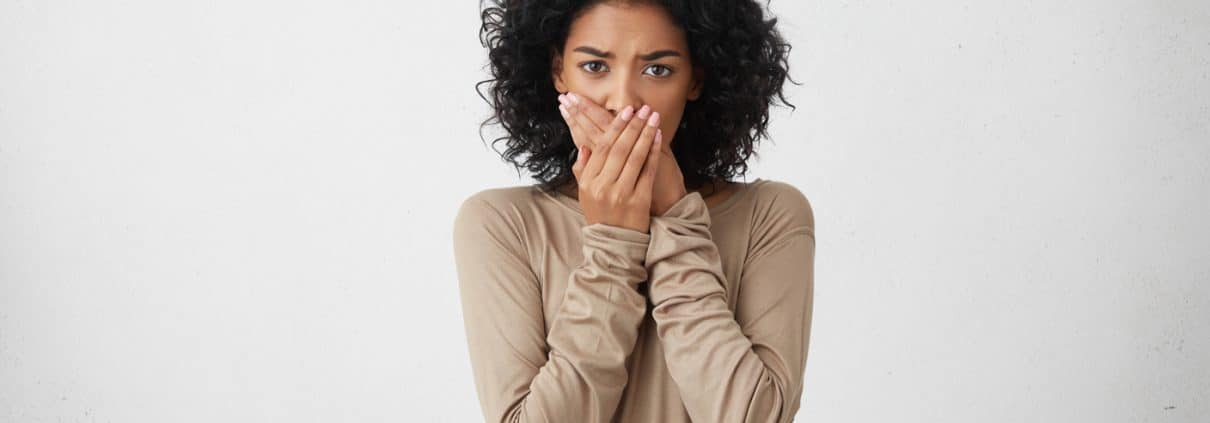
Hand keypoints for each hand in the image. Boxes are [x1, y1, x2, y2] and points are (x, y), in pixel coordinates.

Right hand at [558, 92, 662, 232]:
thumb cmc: (600, 216)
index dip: (614, 127)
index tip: (624, 111)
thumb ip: (582, 170)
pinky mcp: (639, 201)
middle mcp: (603, 186)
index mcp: (588, 181)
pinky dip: (653, 152)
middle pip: (619, 148)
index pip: (601, 147)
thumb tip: (583, 146)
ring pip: (635, 156)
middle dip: (632, 125)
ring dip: (645, 133)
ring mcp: (621, 193)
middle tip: (641, 109)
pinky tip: (658, 137)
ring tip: (652, 117)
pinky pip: (647, 170)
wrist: (614, 245)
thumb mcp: (584, 194)